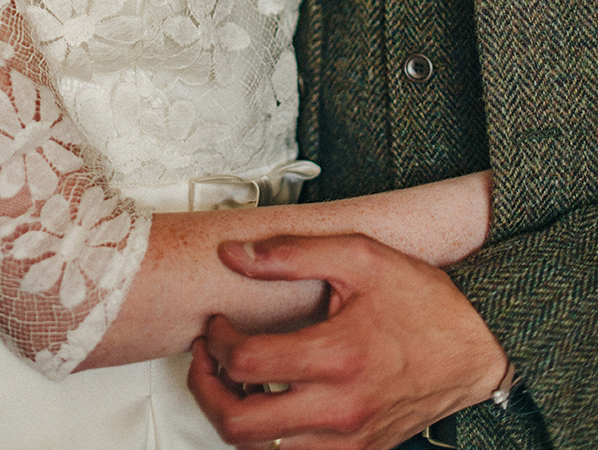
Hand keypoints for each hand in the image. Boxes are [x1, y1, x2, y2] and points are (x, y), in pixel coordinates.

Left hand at [187, 232, 507, 448]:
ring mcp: (351, 440)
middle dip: (207, 389)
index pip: (246, 363)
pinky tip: (268, 405)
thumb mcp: (358, 256)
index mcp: (337, 357)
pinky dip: (270, 438)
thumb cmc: (424, 301)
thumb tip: (236, 255)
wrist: (478, 343)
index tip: (217, 324)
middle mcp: (341, 409)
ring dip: (233, 417)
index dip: (216, 342)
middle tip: (207, 359)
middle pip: (241, 425)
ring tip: (232, 381)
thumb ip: (291, 255)